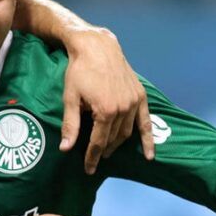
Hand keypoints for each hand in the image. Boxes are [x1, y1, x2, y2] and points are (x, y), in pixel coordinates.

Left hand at [60, 28, 153, 173]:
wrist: (97, 47)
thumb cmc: (79, 71)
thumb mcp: (70, 98)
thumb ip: (71, 125)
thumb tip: (65, 148)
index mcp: (106, 111)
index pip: (99, 142)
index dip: (92, 157)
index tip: (88, 169)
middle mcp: (123, 109)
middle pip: (113, 139)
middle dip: (103, 150)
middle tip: (94, 158)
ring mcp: (134, 102)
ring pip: (127, 132)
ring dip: (118, 144)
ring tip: (108, 150)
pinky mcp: (140, 96)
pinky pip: (146, 122)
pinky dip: (148, 139)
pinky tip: (150, 155)